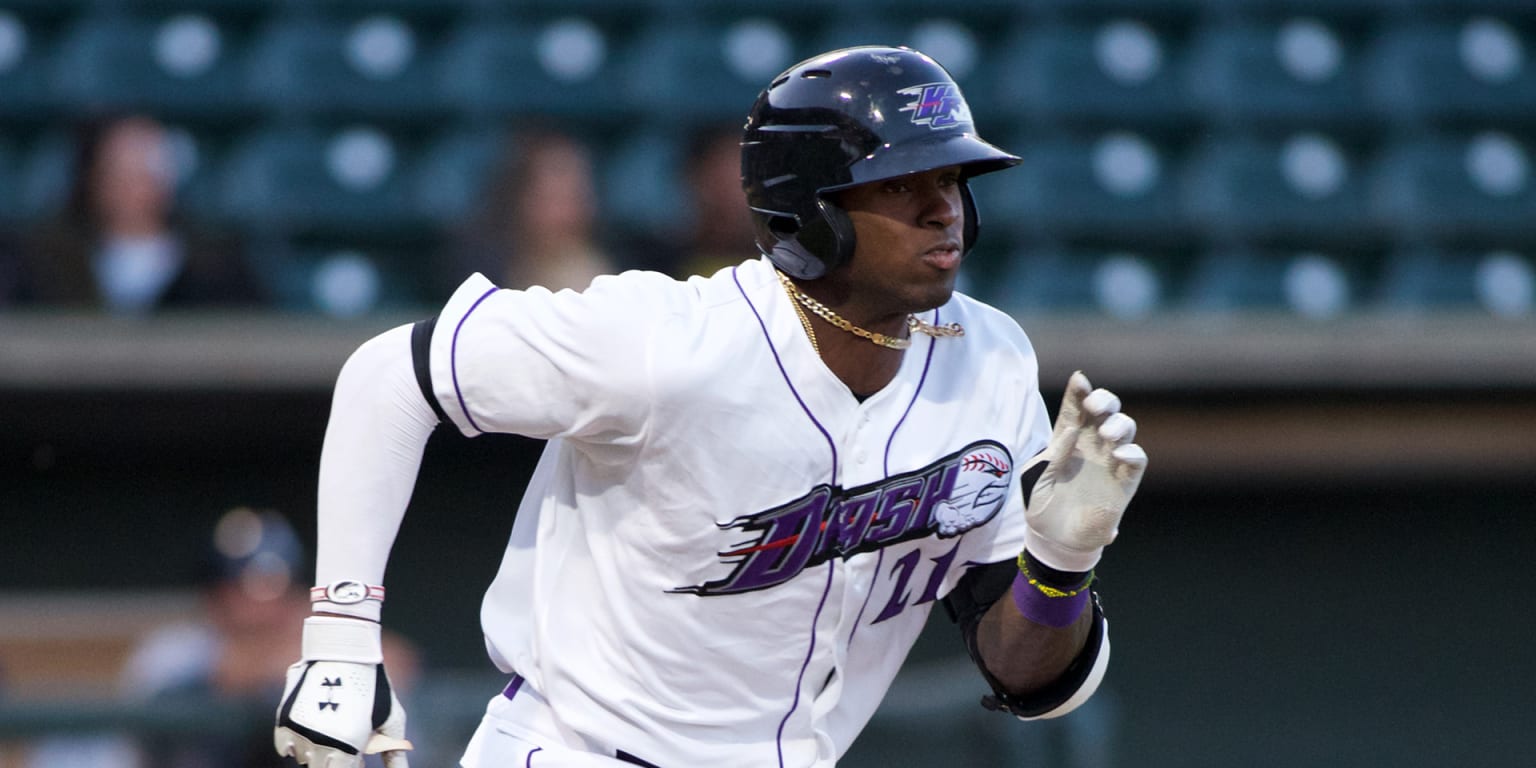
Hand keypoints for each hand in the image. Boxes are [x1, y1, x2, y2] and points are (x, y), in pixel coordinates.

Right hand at [274, 616, 412, 767]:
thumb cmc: (374, 687)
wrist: (344, 651)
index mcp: (349, 747)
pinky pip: (285, 748)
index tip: (358, 758)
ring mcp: (300, 733)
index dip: (352, 765)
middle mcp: (321, 744)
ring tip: (333, 729)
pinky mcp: (285, 721)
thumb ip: (394, 755)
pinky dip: (296, 744)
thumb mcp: (391, 720)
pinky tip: (313, 730)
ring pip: (304, 759)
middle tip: (347, 744)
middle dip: (335, 761)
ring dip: (317, 752)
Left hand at [1020, 371, 1146, 571]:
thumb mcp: (1035, 479)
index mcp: (1066, 439)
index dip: (1079, 392)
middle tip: (1096, 406)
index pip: (1075, 408)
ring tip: (1107, 433)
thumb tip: (1072, 431)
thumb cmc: (1041, 506)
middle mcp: (1091, 445)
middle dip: (1105, 400)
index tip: (1080, 380)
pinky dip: (1132, 452)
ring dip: (1120, 424)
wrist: (1054, 540)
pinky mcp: (1123, 483)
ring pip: (1125, 429)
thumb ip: (1052, 456)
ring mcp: (1109, 462)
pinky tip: (1119, 454)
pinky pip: (1136, 461)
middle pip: (1105, 411)